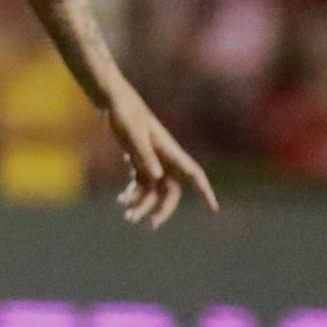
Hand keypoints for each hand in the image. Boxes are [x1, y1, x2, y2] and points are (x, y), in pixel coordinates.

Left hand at [104, 80, 216, 227]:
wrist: (113, 102)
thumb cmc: (125, 114)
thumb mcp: (133, 134)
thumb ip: (144, 155)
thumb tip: (157, 177)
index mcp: (169, 151)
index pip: (193, 173)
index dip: (204, 190)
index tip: (213, 207)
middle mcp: (164, 159)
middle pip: (170, 191)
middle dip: (163, 209)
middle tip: (152, 224)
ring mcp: (152, 161)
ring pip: (153, 191)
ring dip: (143, 205)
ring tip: (128, 216)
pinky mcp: (139, 161)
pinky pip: (140, 185)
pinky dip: (133, 194)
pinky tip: (122, 200)